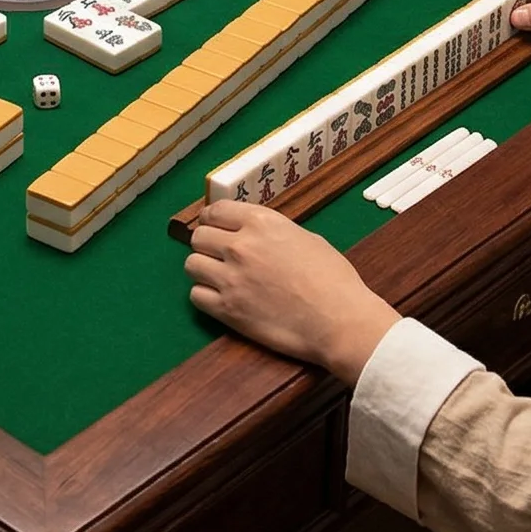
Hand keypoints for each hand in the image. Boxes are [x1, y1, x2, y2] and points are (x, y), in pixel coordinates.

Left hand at [185, 201, 400, 382]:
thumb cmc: (333, 279)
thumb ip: (273, 233)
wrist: (339, 320)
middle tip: (219, 256)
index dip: (212, 219)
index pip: (215, 211)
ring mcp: (231, 278)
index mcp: (262, 222)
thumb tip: (256, 235)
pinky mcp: (227, 310)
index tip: (214, 227)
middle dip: (207, 245)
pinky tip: (222, 299)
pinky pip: (196, 295)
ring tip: (220, 278)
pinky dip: (206, 296)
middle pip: (198, 237)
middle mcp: (240, 246)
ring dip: (203, 269)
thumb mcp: (306, 238)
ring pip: (191, 264)